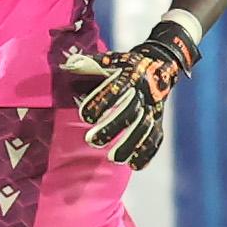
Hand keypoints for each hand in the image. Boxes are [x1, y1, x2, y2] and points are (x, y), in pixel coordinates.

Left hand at [58, 20, 202, 170]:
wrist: (159, 64)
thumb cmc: (125, 65)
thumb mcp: (109, 60)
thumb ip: (88, 64)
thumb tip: (67, 65)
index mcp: (130, 75)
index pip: (116, 89)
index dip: (101, 102)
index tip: (84, 116)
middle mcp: (144, 92)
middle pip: (130, 112)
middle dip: (112, 128)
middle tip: (91, 141)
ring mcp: (153, 108)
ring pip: (144, 128)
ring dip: (130, 145)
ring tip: (114, 158)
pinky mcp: (158, 120)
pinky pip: (156, 137)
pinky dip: (147, 153)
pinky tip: (135, 166)